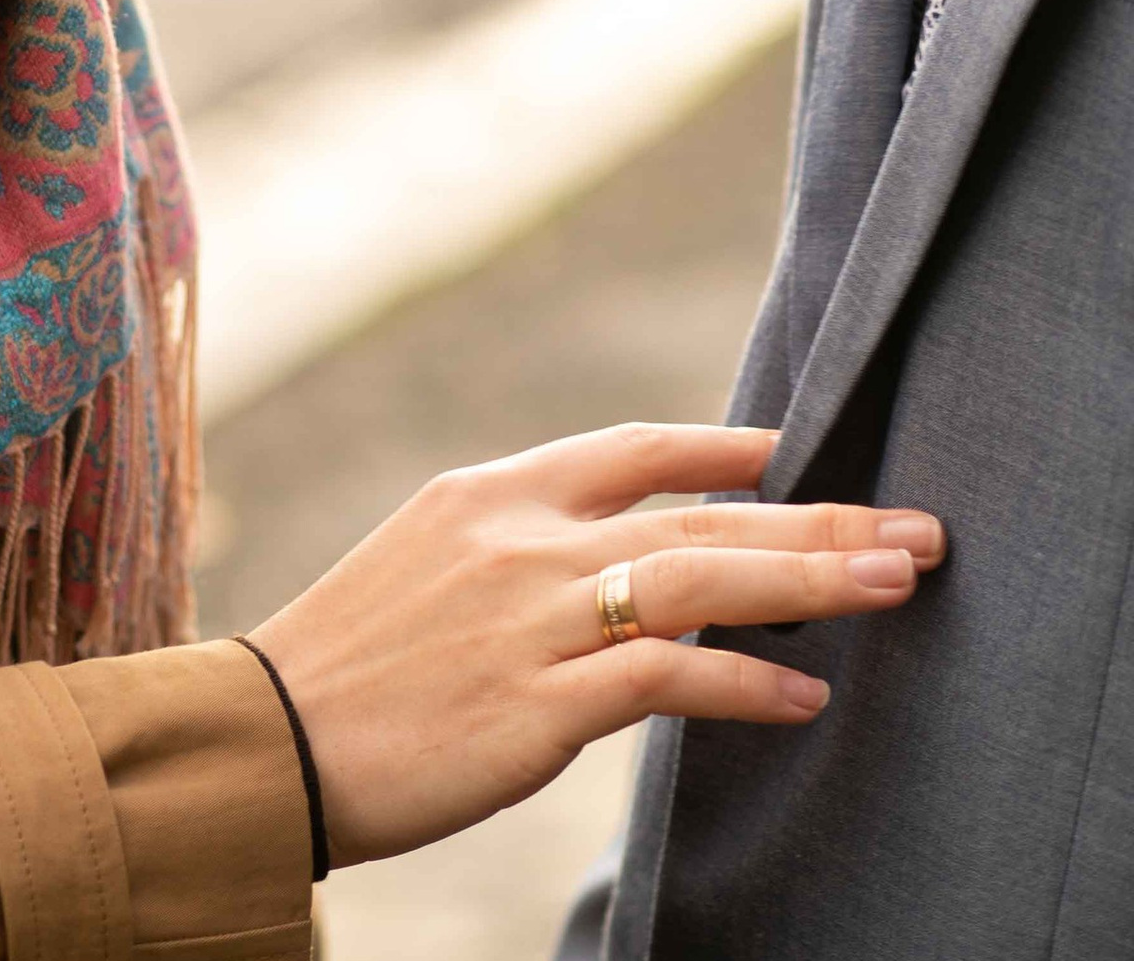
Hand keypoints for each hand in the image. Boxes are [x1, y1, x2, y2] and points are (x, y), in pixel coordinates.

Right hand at [249, 422, 943, 865]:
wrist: (267, 734)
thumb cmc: (349, 661)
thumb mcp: (427, 563)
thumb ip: (520, 550)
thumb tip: (622, 563)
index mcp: (487, 492)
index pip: (632, 447)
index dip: (727, 448)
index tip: (802, 452)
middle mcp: (516, 538)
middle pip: (694, 513)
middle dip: (815, 519)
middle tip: (912, 529)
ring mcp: (527, 620)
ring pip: (697, 581)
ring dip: (808, 581)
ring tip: (894, 585)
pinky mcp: (534, 705)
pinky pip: (663, 681)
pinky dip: (743, 687)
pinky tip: (804, 698)